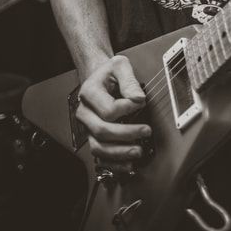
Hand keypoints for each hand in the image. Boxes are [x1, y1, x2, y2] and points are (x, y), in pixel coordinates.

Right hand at [76, 55, 151, 174]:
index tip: (141, 102)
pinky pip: (100, 155)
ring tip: (137, 151)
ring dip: (120, 153)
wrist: (99, 77)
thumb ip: (129, 80)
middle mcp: (85, 112)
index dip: (127, 109)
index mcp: (89, 93)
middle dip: (127, 134)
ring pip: (99, 147)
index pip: (108, 110)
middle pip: (102, 130)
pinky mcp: (93, 137)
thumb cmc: (109, 72)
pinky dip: (113, 163)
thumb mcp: (120, 65)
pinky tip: (127, 164)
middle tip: (146, 131)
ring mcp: (88, 127)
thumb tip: (138, 99)